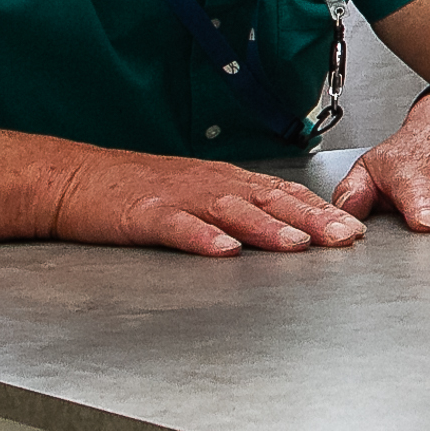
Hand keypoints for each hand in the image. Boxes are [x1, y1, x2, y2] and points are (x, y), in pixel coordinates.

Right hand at [46, 150, 366, 256]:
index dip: (321, 210)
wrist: (72, 178)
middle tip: (348, 237)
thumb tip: (285, 225)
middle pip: (269, 201)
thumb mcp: (195, 191)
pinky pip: (177, 228)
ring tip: (300, 244)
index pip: (283, 193)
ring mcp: (177, 199)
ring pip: (232, 212)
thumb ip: (236, 206)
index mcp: (225, 180)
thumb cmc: (136, 188)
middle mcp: (209, 184)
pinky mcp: (143, 215)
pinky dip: (202, 239)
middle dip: (312, 220)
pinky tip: (224, 251)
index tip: (356, 227)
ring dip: (269, 228)